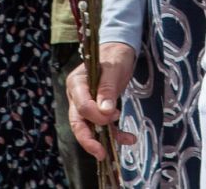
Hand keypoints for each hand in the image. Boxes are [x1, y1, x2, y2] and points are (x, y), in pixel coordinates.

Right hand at [66, 43, 137, 160]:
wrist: (120, 52)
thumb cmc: (114, 56)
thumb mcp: (113, 69)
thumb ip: (107, 89)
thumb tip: (105, 112)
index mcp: (76, 83)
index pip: (81, 106)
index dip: (95, 115)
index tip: (113, 114)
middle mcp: (77, 96)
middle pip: (78, 122)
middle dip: (88, 140)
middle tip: (101, 153)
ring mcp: (86, 105)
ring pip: (89, 128)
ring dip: (103, 140)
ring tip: (118, 148)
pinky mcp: (97, 111)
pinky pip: (103, 126)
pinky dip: (115, 134)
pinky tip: (129, 138)